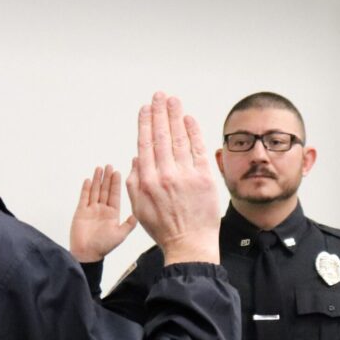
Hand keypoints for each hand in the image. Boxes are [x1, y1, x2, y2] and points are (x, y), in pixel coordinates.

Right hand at [69, 165, 136, 262]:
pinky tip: (88, 180)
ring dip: (97, 180)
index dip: (116, 183)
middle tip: (109, 165)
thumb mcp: (120, 235)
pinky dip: (86, 189)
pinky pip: (84, 197)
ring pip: (95, 191)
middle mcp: (102, 209)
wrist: (87, 253)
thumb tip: (137, 214)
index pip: (115, 195)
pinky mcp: (81, 212)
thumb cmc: (104, 246)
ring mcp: (91, 210)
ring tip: (99, 168)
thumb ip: (128, 224)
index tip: (118, 172)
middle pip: (105, 190)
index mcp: (113, 213)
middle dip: (107, 178)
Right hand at [125, 92, 219, 265]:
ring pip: (178, 138)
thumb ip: (134, 181)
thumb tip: (136, 157)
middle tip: (158, 96)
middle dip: (159, 112)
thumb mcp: (139, 207)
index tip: (145, 109)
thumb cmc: (164, 228)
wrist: (189, 244)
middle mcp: (164, 174)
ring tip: (172, 101)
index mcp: (146, 181)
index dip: (145, 123)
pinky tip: (188, 119)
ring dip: (175, 116)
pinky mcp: (204, 178)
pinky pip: (198, 148)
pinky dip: (193, 132)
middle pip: (161, 136)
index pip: (145, 144)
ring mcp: (185, 175)